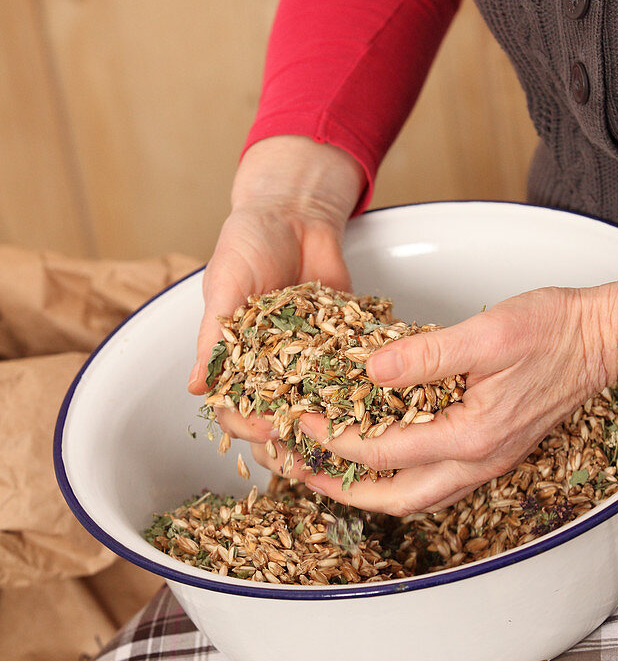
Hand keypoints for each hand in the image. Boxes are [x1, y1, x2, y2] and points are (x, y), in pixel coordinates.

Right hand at [188, 136, 365, 442]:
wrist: (295, 212)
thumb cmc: (248, 242)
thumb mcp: (225, 284)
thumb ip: (213, 335)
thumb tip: (196, 388)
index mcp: (235, 362)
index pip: (235, 411)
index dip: (249, 427)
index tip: (270, 431)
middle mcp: (270, 370)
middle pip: (276, 423)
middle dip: (290, 442)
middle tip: (310, 448)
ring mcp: (308, 362)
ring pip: (314, 412)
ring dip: (326, 430)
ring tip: (344, 443)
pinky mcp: (341, 348)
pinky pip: (350, 378)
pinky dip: (362, 394)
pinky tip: (378, 409)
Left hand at [251, 285, 606, 512]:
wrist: (600, 339)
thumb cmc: (553, 330)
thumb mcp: (486, 333)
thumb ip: (426, 354)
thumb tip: (369, 370)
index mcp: (473, 437)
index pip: (383, 453)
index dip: (333, 438)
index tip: (301, 419)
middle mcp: (479, 461)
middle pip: (394, 499)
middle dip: (339, 488)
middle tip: (298, 469)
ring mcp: (486, 462)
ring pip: (415, 499)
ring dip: (367, 491)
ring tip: (327, 471)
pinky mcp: (490, 451)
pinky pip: (434, 484)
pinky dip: (397, 480)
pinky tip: (379, 460)